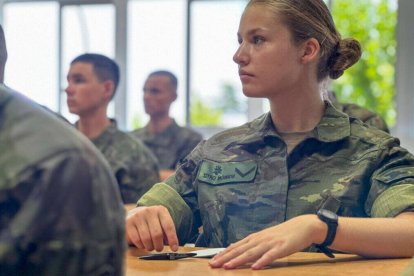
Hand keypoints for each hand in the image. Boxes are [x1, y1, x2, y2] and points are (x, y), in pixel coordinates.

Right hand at [126, 206, 178, 251]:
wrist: (134, 214)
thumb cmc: (151, 222)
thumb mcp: (161, 223)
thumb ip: (167, 233)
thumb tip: (173, 246)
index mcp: (160, 210)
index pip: (168, 226)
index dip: (172, 239)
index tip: (174, 248)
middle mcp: (149, 211)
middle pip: (157, 234)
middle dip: (159, 245)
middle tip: (159, 248)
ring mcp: (138, 216)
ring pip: (146, 238)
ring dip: (150, 247)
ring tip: (150, 247)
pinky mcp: (128, 223)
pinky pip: (137, 240)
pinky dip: (141, 246)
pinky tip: (143, 244)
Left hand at [209, 214, 324, 269]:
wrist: (302, 226)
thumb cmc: (283, 234)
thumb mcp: (264, 237)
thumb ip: (251, 244)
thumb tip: (234, 247)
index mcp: (255, 238)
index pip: (236, 246)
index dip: (223, 254)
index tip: (212, 260)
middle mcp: (260, 239)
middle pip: (240, 250)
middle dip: (225, 258)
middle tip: (213, 264)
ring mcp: (270, 243)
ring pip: (251, 253)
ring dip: (239, 260)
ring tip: (228, 267)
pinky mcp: (282, 248)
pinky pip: (270, 256)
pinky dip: (262, 261)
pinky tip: (255, 267)